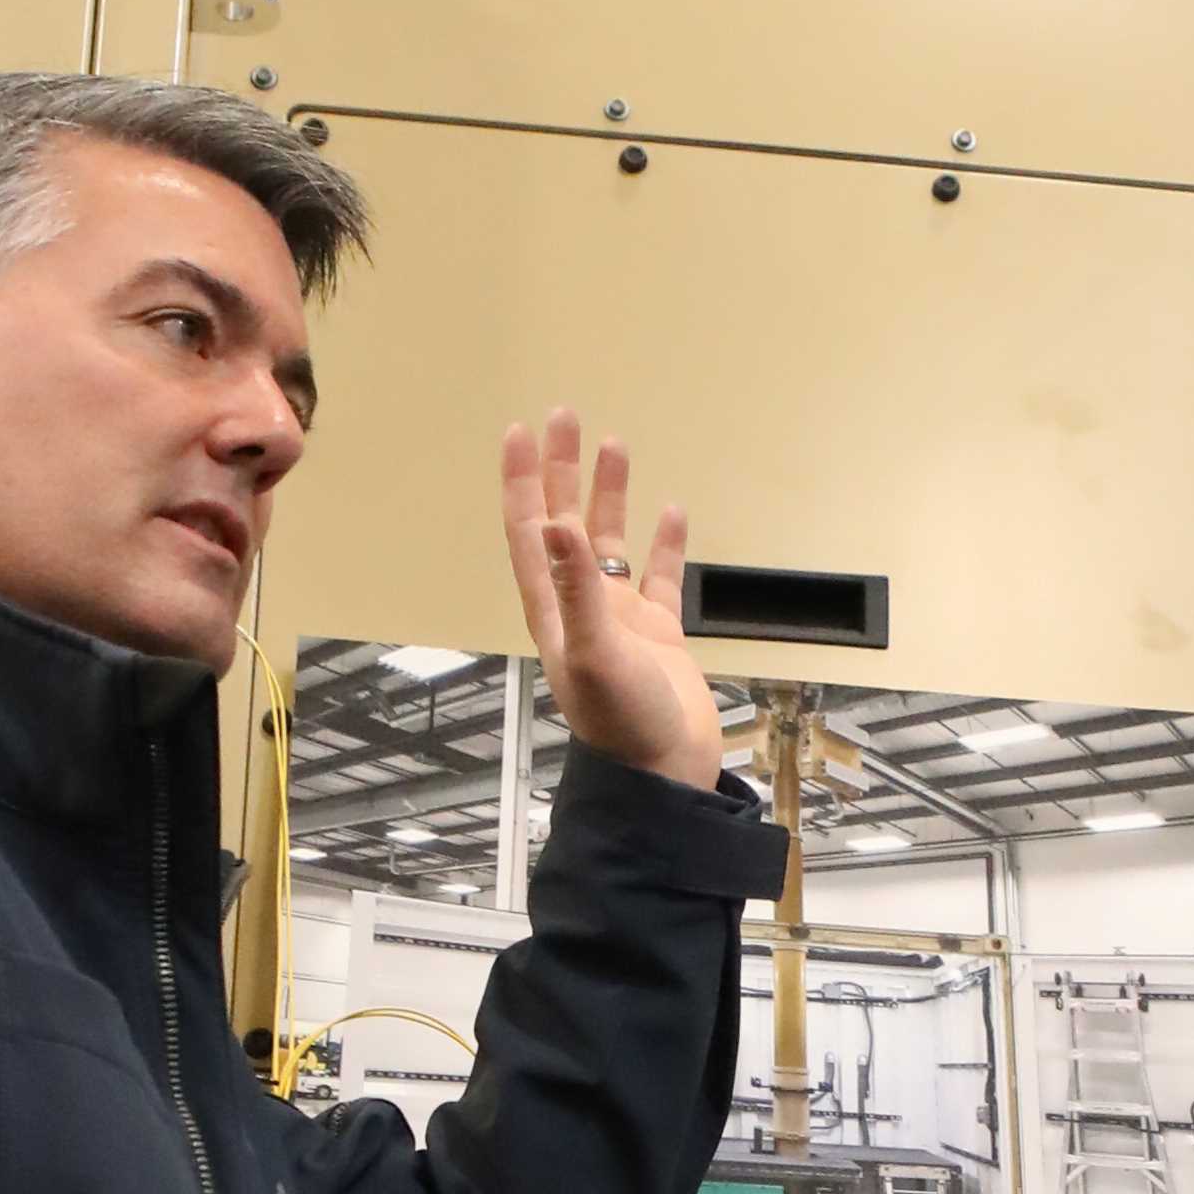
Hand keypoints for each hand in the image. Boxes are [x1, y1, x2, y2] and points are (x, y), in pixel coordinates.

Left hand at [499, 406, 721, 788]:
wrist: (664, 775)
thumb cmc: (622, 721)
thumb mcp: (592, 650)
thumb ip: (576, 586)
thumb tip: (556, 523)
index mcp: (553, 608)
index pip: (530, 530)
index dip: (521, 481)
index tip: (521, 432)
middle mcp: (580, 606)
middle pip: (565, 522)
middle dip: (562, 471)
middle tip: (566, 418)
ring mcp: (620, 619)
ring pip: (610, 543)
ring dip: (610, 496)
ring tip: (616, 446)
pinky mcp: (659, 634)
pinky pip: (659, 577)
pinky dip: (664, 544)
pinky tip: (672, 512)